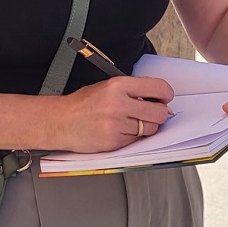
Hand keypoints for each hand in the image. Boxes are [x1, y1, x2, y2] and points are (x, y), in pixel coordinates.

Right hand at [54, 76, 174, 153]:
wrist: (61, 121)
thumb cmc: (83, 104)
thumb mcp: (108, 86)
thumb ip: (133, 90)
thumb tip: (157, 98)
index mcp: (119, 85)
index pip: (158, 88)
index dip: (166, 94)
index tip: (164, 98)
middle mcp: (119, 104)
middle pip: (159, 112)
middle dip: (159, 114)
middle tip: (152, 113)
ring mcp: (117, 124)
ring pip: (149, 129)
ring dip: (145, 127)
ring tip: (130, 122)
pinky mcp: (114, 141)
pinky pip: (136, 140)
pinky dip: (132, 137)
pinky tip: (119, 130)